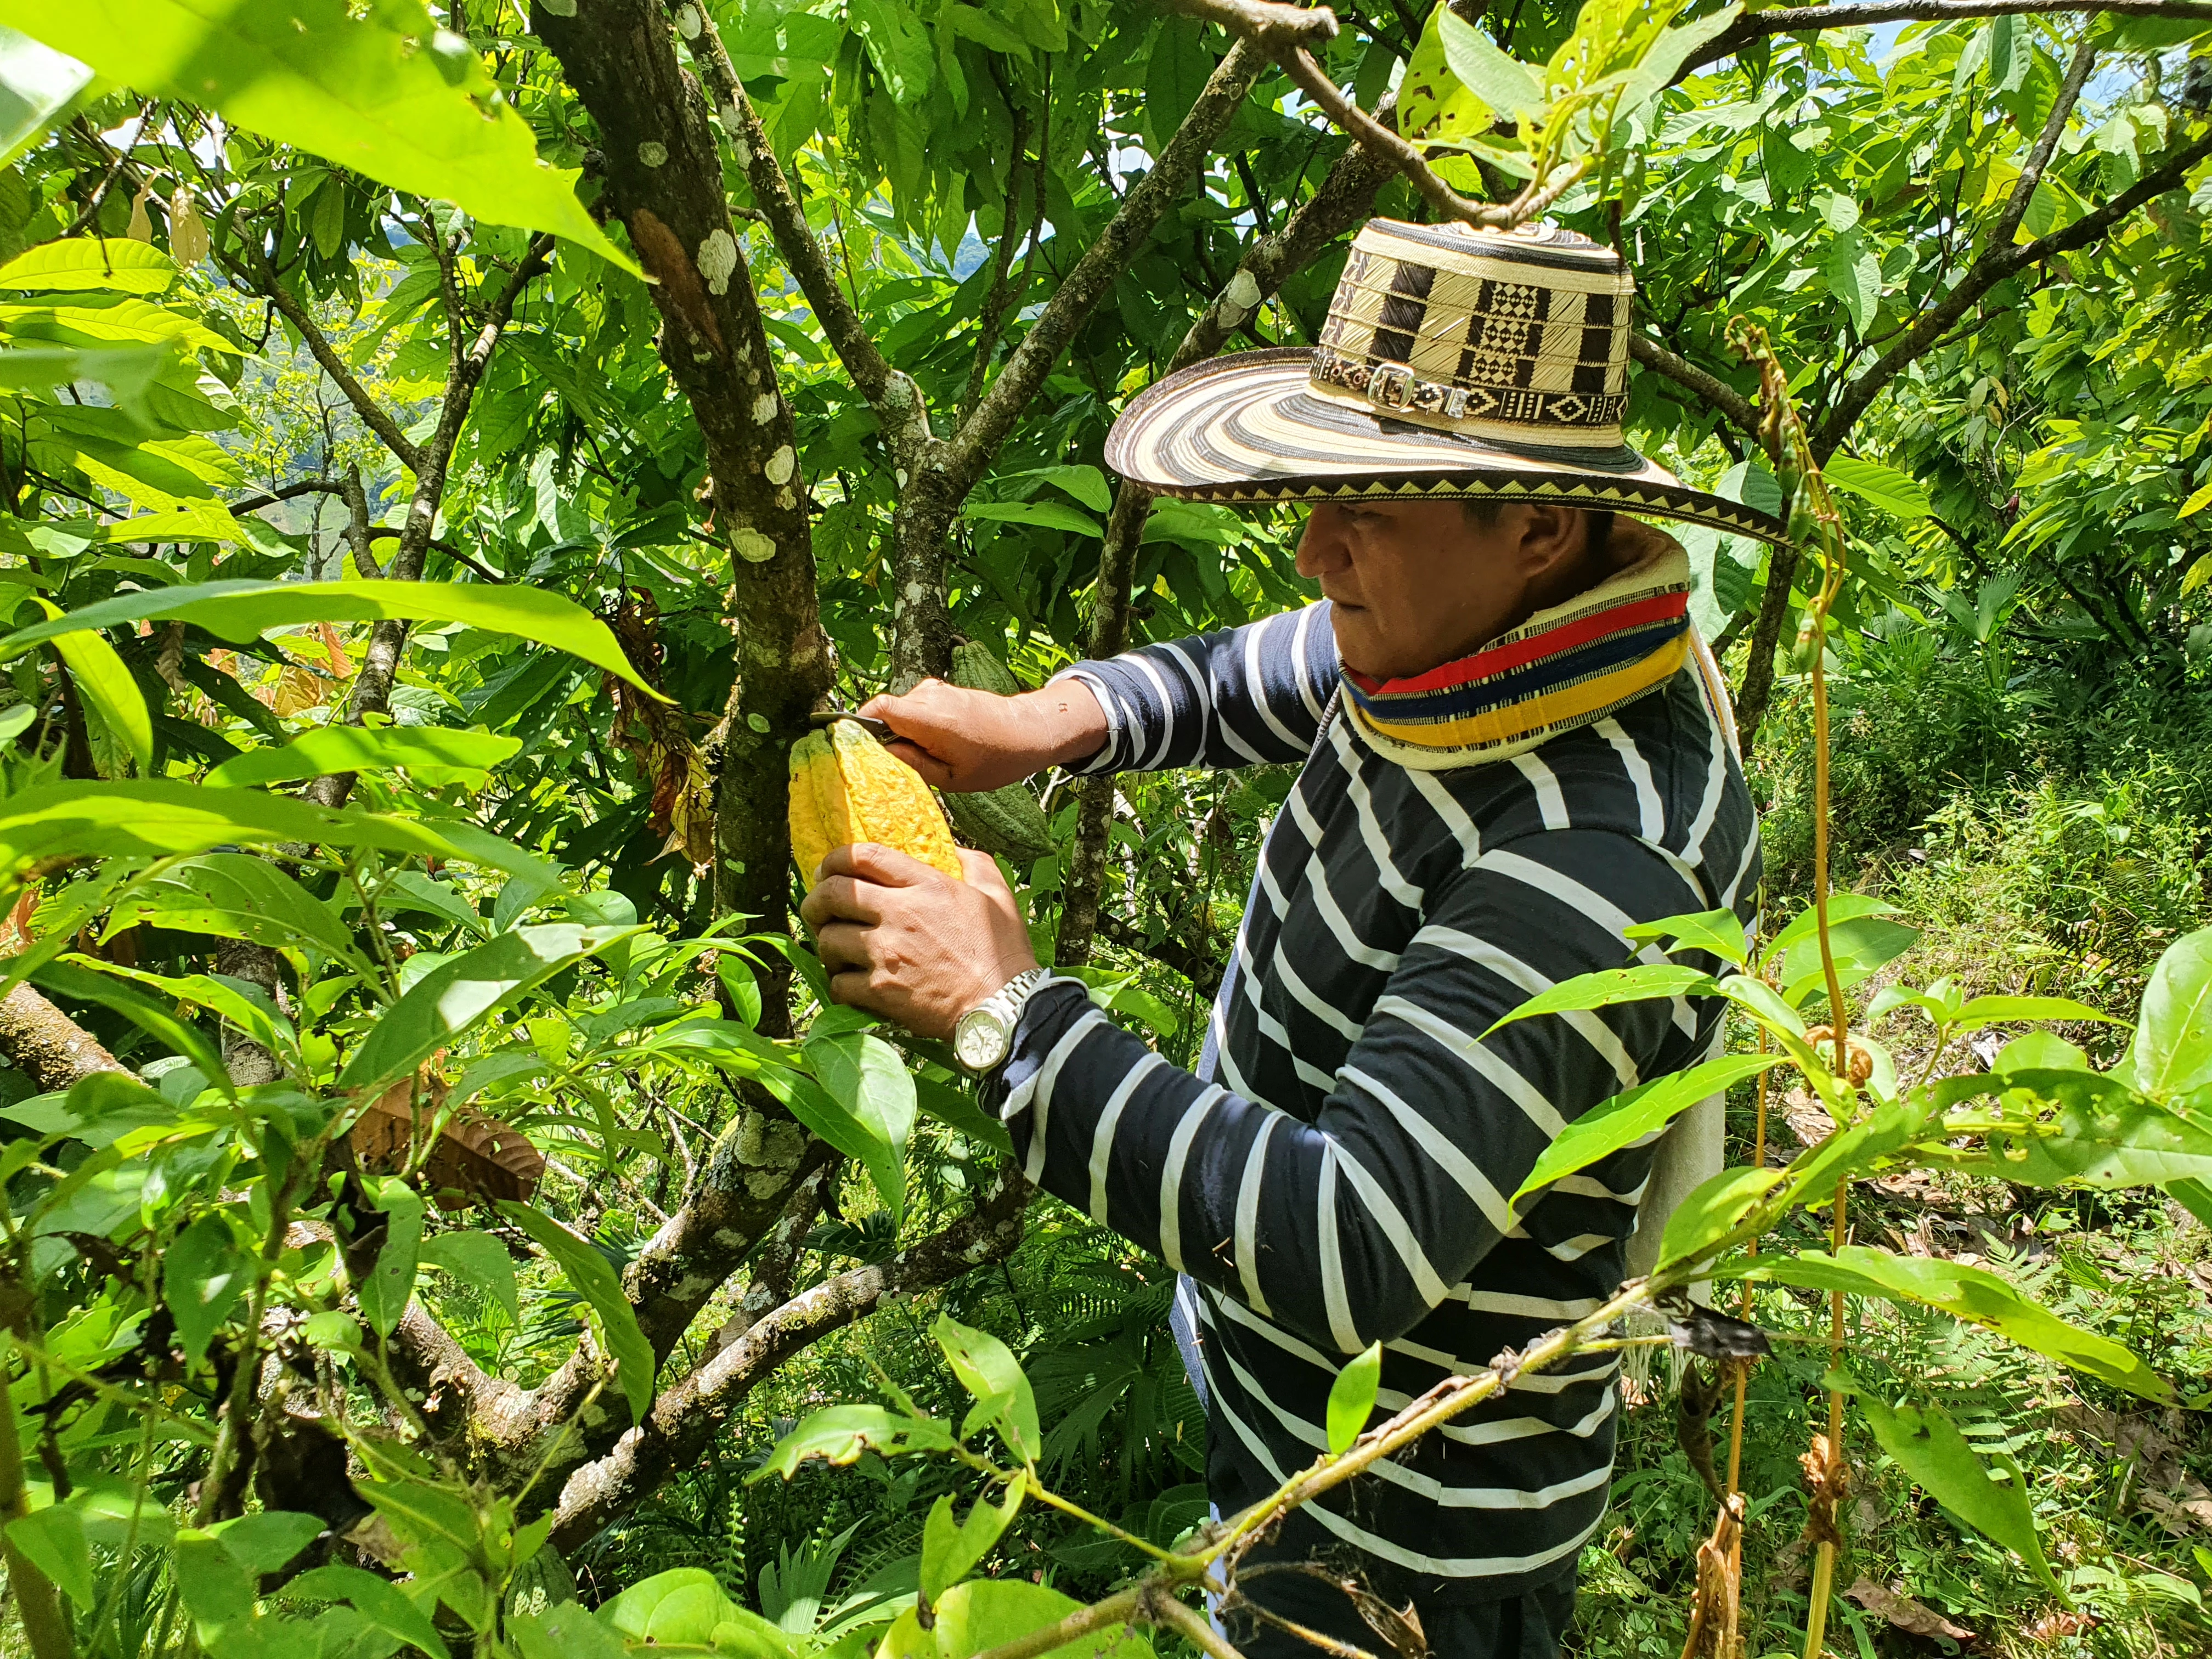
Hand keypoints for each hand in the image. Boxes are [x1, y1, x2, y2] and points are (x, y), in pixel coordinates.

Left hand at [797, 843, 1040, 1039]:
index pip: (863, 856)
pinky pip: (838, 983)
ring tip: (838, 951)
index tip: (829, 868)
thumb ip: (974, 863)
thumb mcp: (998, 895)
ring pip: (828, 940)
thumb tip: (952, 849)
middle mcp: (899, 914)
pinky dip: (839, 983)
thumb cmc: (1004, 953)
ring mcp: (886, 954)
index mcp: (927, 885)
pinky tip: (851, 983)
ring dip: (827, 945)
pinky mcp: (879, 991)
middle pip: (833, 894)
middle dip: (816, 899)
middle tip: (818, 909)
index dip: (835, 858)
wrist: (1003, 1009)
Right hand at [857, 677, 1107, 792]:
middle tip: (889, 761)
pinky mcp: (943, 691)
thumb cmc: (996, 759)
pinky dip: (914, 724)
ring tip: (921, 755)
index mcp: (929, 717)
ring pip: (901, 710)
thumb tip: (881, 753)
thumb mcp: (952, 777)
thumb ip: (912, 764)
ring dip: (902, 731)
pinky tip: (932, 744)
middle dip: (881, 734)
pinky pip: (915, 707)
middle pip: (884, 710)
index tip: (851, 745)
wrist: (1029, 730)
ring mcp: (936, 690)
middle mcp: (929, 697)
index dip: (857, 724)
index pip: (876, 708)